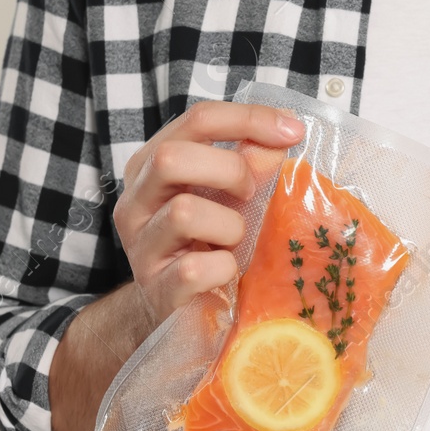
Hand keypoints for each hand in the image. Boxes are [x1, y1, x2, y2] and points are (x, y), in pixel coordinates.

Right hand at [113, 100, 303, 328]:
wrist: (181, 311)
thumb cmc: (207, 244)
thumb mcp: (227, 196)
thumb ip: (249, 164)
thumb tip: (281, 137)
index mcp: (151, 166)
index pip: (196, 120)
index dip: (248, 119)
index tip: (293, 131)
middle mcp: (136, 201)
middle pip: (171, 158)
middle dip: (229, 170)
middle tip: (251, 195)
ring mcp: (141, 247)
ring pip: (184, 213)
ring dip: (229, 225)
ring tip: (235, 241)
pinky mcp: (157, 289)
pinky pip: (194, 269)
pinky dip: (224, 269)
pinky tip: (228, 272)